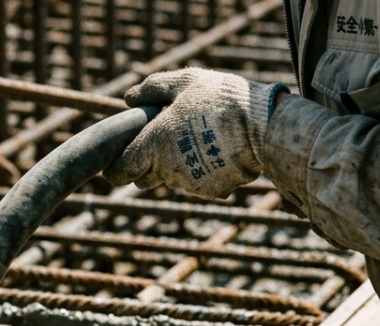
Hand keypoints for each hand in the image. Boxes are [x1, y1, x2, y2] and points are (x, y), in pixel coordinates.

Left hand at [104, 68, 287, 199]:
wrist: (264, 125)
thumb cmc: (221, 99)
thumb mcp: (184, 82)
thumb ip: (153, 89)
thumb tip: (129, 97)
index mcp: (153, 144)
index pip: (120, 171)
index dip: (115, 168)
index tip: (116, 161)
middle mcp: (167, 169)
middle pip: (143, 179)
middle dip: (146, 165)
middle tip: (162, 142)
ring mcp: (189, 183)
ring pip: (171, 180)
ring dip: (175, 166)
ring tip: (197, 139)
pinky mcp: (211, 190)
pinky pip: (196, 183)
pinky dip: (201, 171)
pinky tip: (216, 151)